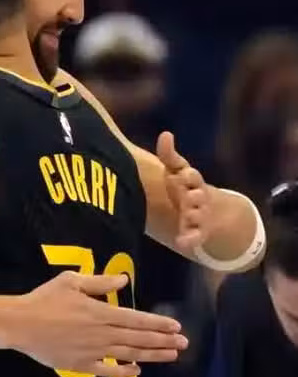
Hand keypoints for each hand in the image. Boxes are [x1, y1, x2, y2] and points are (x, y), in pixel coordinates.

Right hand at [11, 271, 187, 376]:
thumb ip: (99, 282)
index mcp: (100, 312)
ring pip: (129, 355)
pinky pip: (108, 371)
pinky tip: (137, 370)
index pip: (137, 319)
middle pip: (138, 339)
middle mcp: (101, 334)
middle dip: (163, 341)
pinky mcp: (82, 365)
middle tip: (184, 344)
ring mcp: (93, 352)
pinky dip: (125, 371)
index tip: (177, 327)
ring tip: (170, 355)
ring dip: (152, 356)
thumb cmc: (44, 299)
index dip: (158, 324)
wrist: (20, 324)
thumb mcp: (70, 281)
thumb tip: (124, 280)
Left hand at [157, 131, 211, 250]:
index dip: (187, 175)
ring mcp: (199, 215)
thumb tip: (166, 134)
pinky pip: (195, 237)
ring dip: (193, 213)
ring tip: (188, 213)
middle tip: (187, 195)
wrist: (211, 212)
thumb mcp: (177, 170)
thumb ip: (169, 155)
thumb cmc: (185, 186)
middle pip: (198, 195)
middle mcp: (197, 197)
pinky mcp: (197, 232)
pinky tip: (182, 242)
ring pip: (197, 214)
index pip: (192, 175)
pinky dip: (189, 240)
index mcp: (192, 181)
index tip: (181, 174)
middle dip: (193, 194)